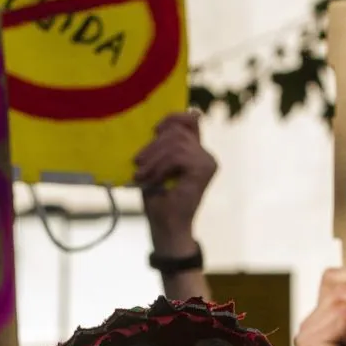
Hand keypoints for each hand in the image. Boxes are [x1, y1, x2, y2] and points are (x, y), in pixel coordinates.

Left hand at [134, 112, 217, 256]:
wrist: (166, 227)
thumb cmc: (158, 199)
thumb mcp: (156, 164)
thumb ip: (163, 144)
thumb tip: (165, 123)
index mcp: (196, 151)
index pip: (190, 119)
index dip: (172, 118)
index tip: (154, 130)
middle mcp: (206, 155)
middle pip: (177, 131)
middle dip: (153, 146)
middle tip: (137, 164)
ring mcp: (208, 161)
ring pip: (176, 143)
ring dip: (153, 159)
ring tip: (142, 176)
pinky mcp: (205, 168)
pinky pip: (177, 155)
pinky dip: (160, 167)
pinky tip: (153, 180)